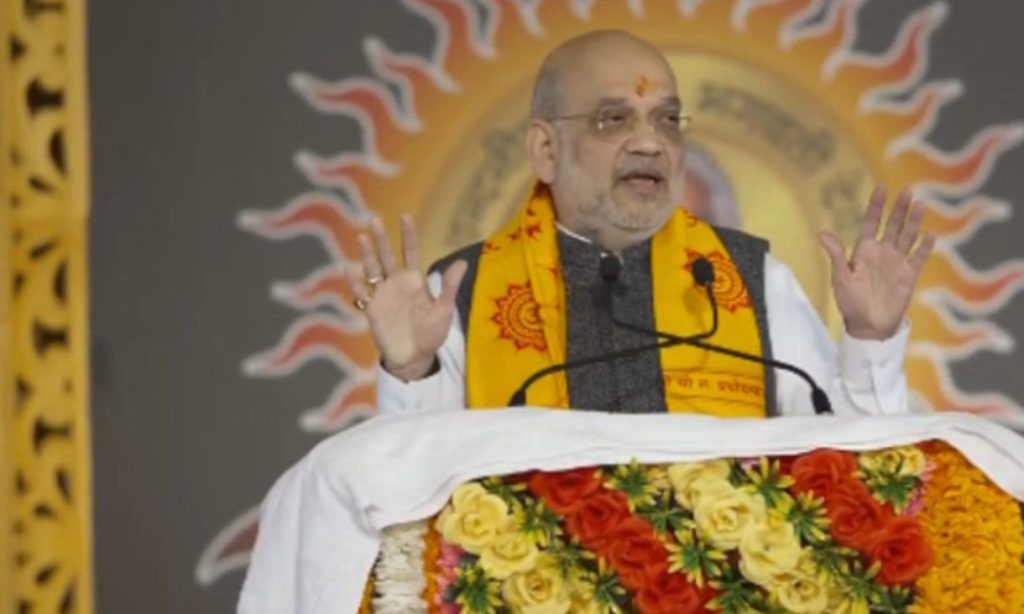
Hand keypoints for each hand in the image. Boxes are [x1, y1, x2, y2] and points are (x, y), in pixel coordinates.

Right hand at [344, 215, 466, 380]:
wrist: (414, 358)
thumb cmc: (432, 334)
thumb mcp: (444, 310)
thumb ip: (450, 287)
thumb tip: (463, 262)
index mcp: (414, 281)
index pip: (410, 252)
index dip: (408, 235)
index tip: (405, 216)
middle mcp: (396, 283)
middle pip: (387, 256)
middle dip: (382, 238)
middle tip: (375, 219)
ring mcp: (383, 295)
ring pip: (372, 269)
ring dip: (366, 254)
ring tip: (361, 236)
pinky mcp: (372, 309)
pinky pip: (362, 293)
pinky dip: (355, 282)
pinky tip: (348, 269)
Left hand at [819, 186, 935, 339]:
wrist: (869, 325)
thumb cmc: (850, 302)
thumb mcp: (840, 278)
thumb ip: (837, 255)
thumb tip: (822, 234)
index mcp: (864, 251)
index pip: (871, 222)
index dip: (876, 206)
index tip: (881, 188)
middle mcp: (882, 252)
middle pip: (893, 225)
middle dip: (899, 208)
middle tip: (907, 190)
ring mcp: (897, 262)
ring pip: (908, 236)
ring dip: (914, 221)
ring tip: (920, 204)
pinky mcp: (909, 274)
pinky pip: (919, 257)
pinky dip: (925, 246)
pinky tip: (931, 234)